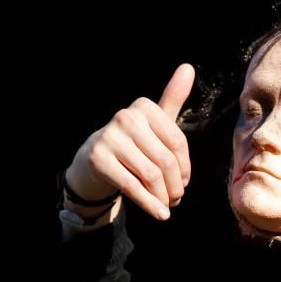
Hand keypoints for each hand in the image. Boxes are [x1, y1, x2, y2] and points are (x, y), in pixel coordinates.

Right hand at [64, 63, 194, 220]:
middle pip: (166, 161)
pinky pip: (133, 187)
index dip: (185, 168)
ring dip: (164, 197)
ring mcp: (110, 137)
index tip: (184, 182)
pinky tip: (160, 214)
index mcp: (143, 107)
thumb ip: (172, 98)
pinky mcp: (99, 159)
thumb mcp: (153, 121)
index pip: (178, 143)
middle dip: (175, 186)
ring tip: (167, 205)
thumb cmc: (132, 143)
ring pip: (151, 175)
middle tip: (176, 198)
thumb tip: (188, 67)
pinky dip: (150, 204)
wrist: (92, 163)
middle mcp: (126, 117)